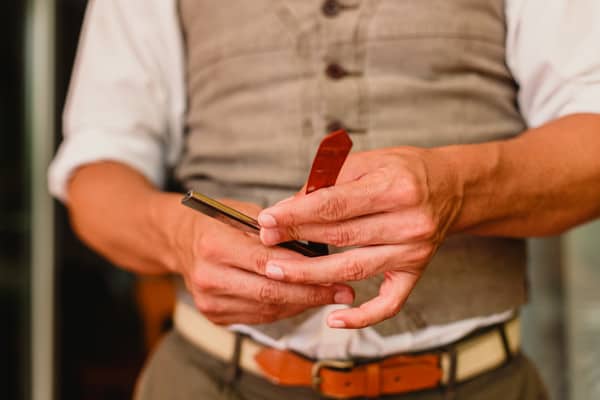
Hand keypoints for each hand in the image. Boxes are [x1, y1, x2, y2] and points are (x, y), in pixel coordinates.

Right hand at [168, 197, 354, 325]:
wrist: (177, 240)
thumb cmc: (216, 221)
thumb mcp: (243, 212)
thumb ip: (276, 231)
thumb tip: (318, 249)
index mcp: (214, 245)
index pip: (268, 262)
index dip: (305, 271)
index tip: (337, 274)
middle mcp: (208, 277)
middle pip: (270, 292)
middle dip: (311, 294)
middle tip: (342, 292)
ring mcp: (209, 301)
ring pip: (267, 308)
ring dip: (302, 303)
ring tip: (328, 295)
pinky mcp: (215, 315)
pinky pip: (259, 316)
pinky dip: (284, 308)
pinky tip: (303, 300)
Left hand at [256, 147, 462, 328]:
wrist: (450, 187)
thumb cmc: (402, 171)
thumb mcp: (367, 161)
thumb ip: (328, 182)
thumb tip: (287, 208)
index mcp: (395, 187)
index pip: (336, 204)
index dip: (297, 214)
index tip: (268, 219)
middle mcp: (409, 222)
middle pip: (342, 237)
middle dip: (297, 239)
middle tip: (265, 242)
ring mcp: (414, 251)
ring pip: (354, 269)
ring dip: (312, 275)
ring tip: (278, 273)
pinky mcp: (416, 272)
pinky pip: (390, 303)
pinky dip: (363, 316)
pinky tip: (334, 319)